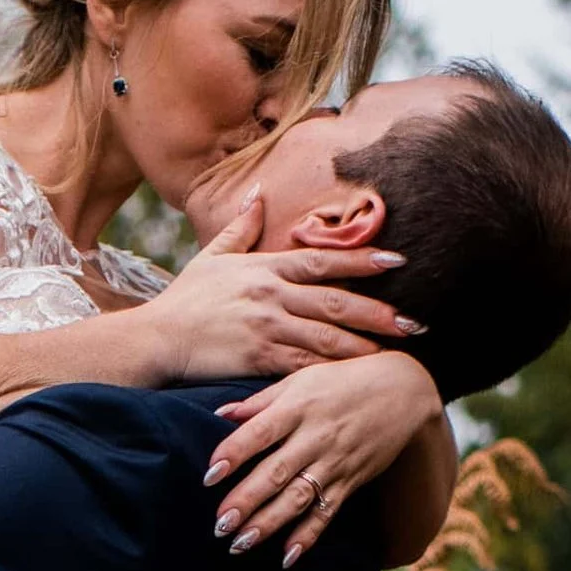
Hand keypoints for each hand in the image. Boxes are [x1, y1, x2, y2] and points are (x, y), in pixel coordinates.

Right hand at [141, 190, 423, 381]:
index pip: (324, 259)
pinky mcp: (257, 356)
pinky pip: (304, 363)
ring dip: (364, 343)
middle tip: (414, 319)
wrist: (156, 338)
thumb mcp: (211, 257)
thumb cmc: (183, 301)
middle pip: (336, 299)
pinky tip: (356, 375)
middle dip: (378, 310)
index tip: (397, 260)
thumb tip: (259, 194)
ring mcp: (266, 325)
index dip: (362, 259)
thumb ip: (241, 228)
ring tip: (396, 351)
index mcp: (266, 267)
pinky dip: (333, 369)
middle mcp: (272, 294)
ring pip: (327, 334)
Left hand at [205, 354, 447, 564]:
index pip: (260, 432)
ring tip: (240, 544)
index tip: (209, 474)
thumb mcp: (302, 380)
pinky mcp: (350, 481)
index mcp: (298, 407)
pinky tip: (286, 558)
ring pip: (298, 497)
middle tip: (219, 525)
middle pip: (276, 472)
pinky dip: (308, 536)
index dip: (234, 452)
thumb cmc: (343, 381)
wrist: (405, 389)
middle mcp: (316, 437)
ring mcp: (334, 462)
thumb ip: (260, 401)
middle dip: (246, 500)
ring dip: (269, 523)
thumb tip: (219, 414)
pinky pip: (327, 513)